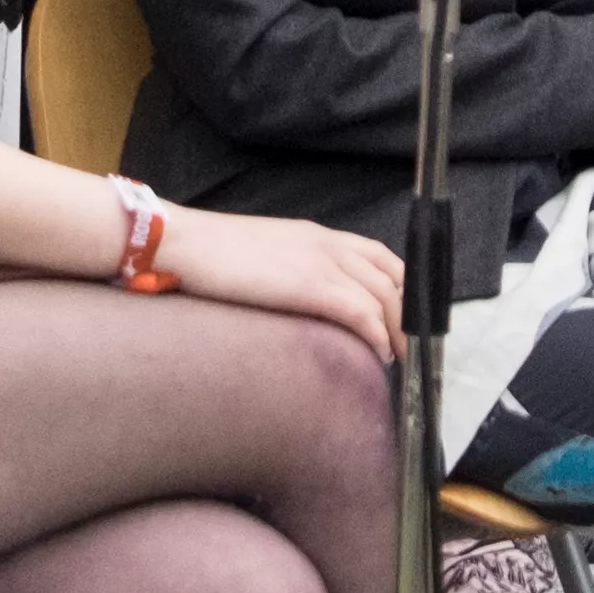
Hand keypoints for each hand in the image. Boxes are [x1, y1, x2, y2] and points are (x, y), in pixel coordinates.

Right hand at [154, 206, 404, 364]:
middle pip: (393, 277)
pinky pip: (361, 312)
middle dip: (409, 312)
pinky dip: (376, 335)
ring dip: (398, 330)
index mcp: (319, 236)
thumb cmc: (213, 255)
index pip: (381, 256)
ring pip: (385, 296)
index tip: (406, 314)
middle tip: (410, 344)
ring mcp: (322, 263)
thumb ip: (294, 269)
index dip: (403, 286)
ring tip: (397, 356)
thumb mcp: (267, 254)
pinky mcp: (311, 286)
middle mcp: (329, 245)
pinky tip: (378, 354)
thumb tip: (304, 300)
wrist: (183, 243)